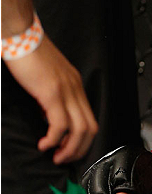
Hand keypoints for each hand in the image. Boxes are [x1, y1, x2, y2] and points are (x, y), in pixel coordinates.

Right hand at [6, 35, 96, 163]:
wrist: (20, 34)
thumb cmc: (28, 54)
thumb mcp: (45, 79)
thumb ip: (50, 97)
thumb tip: (47, 117)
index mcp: (75, 85)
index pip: (89, 119)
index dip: (82, 140)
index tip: (68, 149)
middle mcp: (75, 88)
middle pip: (90, 128)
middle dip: (79, 150)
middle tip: (63, 159)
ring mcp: (66, 91)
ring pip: (79, 129)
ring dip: (69, 148)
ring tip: (55, 156)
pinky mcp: (52, 92)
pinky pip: (60, 124)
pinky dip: (54, 139)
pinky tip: (44, 143)